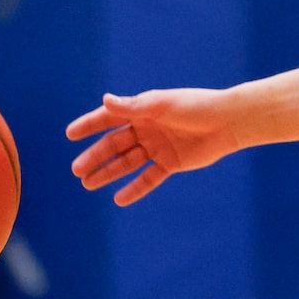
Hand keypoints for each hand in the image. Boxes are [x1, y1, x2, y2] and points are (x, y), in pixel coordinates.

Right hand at [66, 89, 241, 205]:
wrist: (228, 122)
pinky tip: (118, 198)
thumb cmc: (196, 107)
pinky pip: (149, 178)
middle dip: (96, 157)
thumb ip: (133, 107)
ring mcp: (158, 147)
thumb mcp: (162, 106)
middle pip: (115, 145)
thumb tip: (105, 100)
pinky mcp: (171, 163)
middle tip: (77, 171)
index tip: (70, 134)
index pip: (110, 118)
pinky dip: (134, 188)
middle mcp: (147, 129)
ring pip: (127, 162)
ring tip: (88, 184)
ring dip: (108, 173)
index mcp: (143, 110)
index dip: (90, 125)